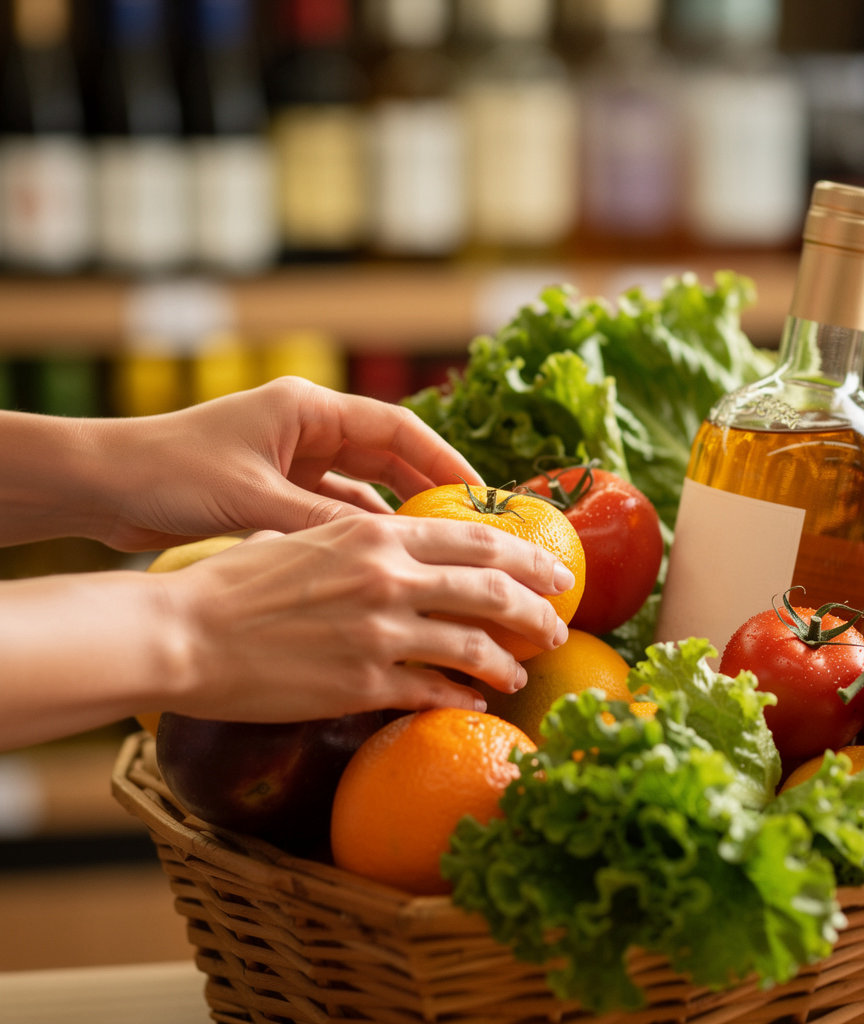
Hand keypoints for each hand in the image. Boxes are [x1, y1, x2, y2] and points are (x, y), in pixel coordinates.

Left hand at [92, 377, 481, 549]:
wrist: (104, 486)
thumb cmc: (171, 473)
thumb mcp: (254, 499)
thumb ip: (320, 522)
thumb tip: (385, 553)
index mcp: (307, 409)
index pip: (398, 428)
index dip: (444, 459)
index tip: (480, 494)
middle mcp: (306, 429)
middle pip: (388, 457)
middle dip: (429, 490)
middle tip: (472, 530)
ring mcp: (292, 460)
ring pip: (363, 487)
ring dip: (395, 515)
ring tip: (438, 551)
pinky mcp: (276, 489)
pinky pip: (333, 510)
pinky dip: (357, 532)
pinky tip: (383, 560)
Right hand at [153, 514, 574, 720]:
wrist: (186, 631)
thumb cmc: (238, 581)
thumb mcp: (310, 536)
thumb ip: (366, 543)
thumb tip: (410, 553)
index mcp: (377, 532)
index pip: (478, 539)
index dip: (528, 557)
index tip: (557, 572)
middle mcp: (389, 576)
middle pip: (494, 591)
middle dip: (539, 610)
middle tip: (558, 625)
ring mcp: (380, 632)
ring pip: (475, 646)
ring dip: (509, 662)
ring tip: (522, 674)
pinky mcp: (362, 684)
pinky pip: (434, 692)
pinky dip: (464, 697)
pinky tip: (475, 702)